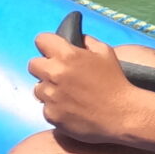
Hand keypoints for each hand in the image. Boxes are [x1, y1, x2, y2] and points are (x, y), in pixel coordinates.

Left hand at [29, 31, 144, 147]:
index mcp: (67, 55)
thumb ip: (87, 42)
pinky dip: (55, 107)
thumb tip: (77, 39)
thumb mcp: (106, 53)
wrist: (121, 114)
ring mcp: (50, 95)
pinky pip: (45, 107)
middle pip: (33, 64)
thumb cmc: (115, 82)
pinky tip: (71, 108)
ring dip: (49, 89)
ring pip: (38, 88)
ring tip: (67, 94)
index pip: (41, 40)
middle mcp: (55, 73)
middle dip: (45, 67)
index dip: (48, 45)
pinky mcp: (50, 114)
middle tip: (60, 74)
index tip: (54, 52)